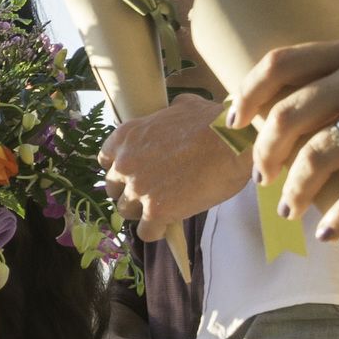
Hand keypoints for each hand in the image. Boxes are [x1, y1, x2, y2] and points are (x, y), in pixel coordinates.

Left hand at [101, 96, 253, 240]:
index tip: (134, 174)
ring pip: (126, 211)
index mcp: (127, 136)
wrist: (233, 145)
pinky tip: (168, 225)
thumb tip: (175, 108)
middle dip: (130, 191)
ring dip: (141, 212)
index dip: (121, 169)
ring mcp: (139, 188)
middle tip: (151, 192)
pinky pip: (146, 232)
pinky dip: (156, 231)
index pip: (106, 160)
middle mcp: (126, 163)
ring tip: (161, 210)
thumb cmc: (213, 123)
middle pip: (114, 188)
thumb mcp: (185, 106)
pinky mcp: (156, 211)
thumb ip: (169, 112)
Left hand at [234, 20, 338, 242]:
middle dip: (263, 153)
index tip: (235, 122)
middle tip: (261, 180)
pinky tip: (332, 234)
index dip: (247, 94)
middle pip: (287, 115)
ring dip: (295, 191)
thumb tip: (332, 106)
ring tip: (289, 212)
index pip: (280, 63)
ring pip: (318, 154)